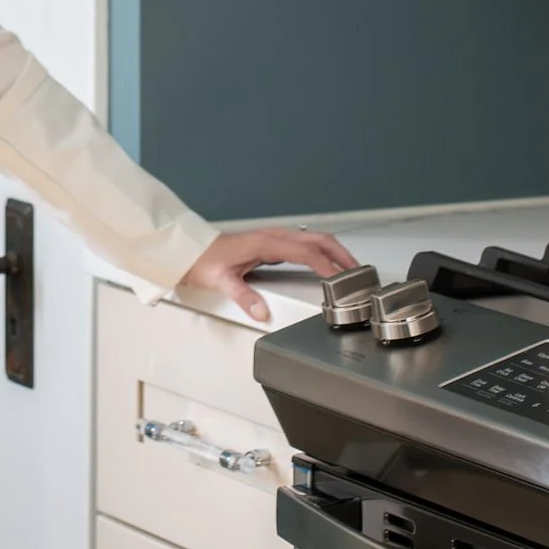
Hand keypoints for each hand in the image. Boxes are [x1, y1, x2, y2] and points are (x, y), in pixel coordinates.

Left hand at [179, 227, 361, 325]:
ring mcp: (273, 238)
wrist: (189, 250)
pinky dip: (321, 252)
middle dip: (341, 254)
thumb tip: (261, 312)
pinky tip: (324, 264)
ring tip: (349, 268)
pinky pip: (304, 244)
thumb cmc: (202, 260)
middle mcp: (273, 237)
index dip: (326, 265)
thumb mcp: (220, 280)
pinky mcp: (271, 243)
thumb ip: (243, 296)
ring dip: (334, 251)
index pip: (306, 253)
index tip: (341, 278)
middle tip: (359, 271)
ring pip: (313, 239)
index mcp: (265, 242)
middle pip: (317, 240)